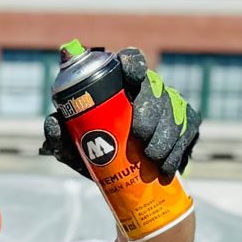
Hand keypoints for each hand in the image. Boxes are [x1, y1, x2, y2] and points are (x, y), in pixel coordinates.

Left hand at [41, 48, 200, 181]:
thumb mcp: (71, 149)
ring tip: (152, 158)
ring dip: (166, 134)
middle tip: (140, 136)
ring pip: (173, 111)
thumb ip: (59, 137)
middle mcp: (147, 90)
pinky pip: (188, 130)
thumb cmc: (90, 155)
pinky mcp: (186, 122)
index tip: (132, 76)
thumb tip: (54, 121)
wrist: (116, 179)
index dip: (133, 64)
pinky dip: (178, 150)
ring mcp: (169, 104)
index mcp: (121, 86)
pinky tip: (167, 166)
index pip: (131, 63)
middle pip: (155, 90)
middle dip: (151, 112)